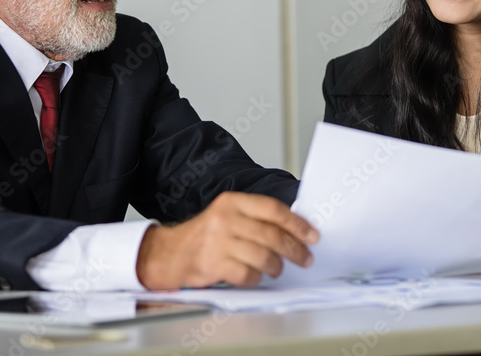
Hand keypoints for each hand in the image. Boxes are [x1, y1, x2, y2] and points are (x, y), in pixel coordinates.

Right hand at [135, 191, 319, 288]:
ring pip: (263, 256)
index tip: (311, 235)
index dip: (297, 223)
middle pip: (272, 235)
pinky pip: (248, 274)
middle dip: (294, 249)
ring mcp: (218, 242)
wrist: (168, 254)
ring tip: (278, 269)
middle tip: (305, 258)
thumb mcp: (226, 215)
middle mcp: (225, 219)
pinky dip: (256, 278)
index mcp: (231, 202)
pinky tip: (255, 276)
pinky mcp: (213, 265)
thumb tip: (294, 229)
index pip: (273, 209)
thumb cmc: (203, 236)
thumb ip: (254, 218)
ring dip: (277, 266)